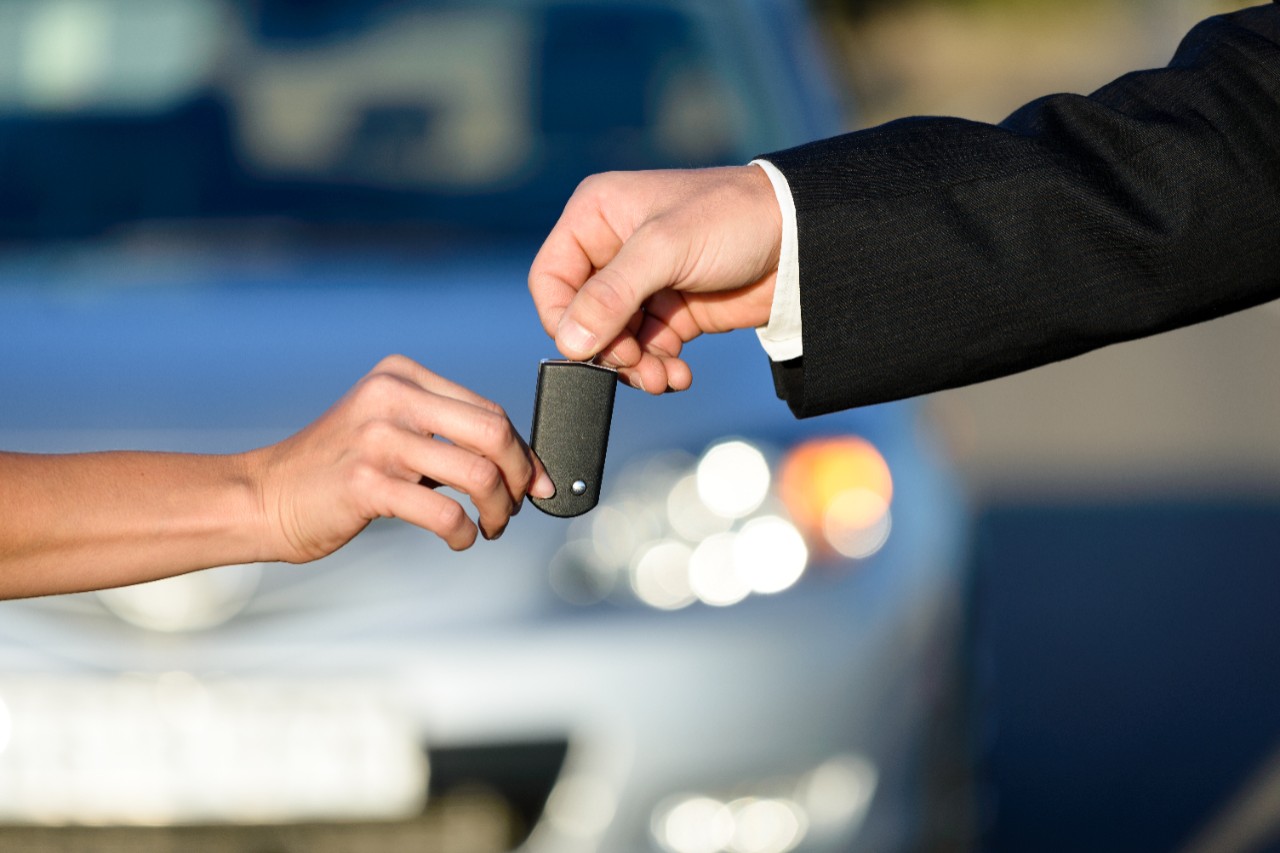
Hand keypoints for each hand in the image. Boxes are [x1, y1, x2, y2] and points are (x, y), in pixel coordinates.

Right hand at [249, 355, 552, 559]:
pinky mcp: (366, 483)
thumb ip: (441, 432)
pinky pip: (445, 513)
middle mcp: (391, 397)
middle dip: (520, 476)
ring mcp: (378, 438)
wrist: (262, 498)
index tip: (537, 480)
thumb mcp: (387, 428)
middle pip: (494, 432)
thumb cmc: (335, 471)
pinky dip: (464, 533)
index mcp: (400, 376)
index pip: (488, 409)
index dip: (523, 450)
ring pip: (479, 474)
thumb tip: (519, 464)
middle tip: (516, 506)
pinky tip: (459, 539)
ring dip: (497, 510)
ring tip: (489, 526)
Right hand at [529, 165, 782, 393]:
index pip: (552, 278)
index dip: (562, 319)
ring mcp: (644, 283)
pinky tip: (679, 376)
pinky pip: (648, 351)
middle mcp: (613, 248)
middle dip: (608, 349)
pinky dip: (659, 369)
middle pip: (583, 317)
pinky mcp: (672, 312)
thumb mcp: (665, 249)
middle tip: (636, 364)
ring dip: (635, 366)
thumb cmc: (732, 219)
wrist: (800, 239)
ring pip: (615, 340)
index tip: (586, 348)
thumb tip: (570, 342)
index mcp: (597, 215)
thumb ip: (612, 295)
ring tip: (662, 378)